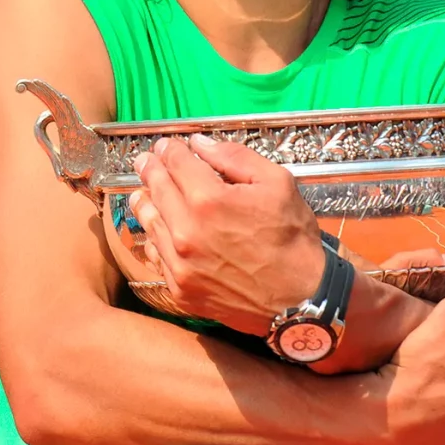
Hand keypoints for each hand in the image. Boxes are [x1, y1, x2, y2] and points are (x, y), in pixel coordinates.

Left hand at [130, 135, 324, 334]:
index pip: (176, 163)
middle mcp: (186, 232)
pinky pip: (157, 257)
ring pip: (150, 223)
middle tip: (146, 161)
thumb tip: (200, 145)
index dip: (170, 149)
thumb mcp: (277, 183)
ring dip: (145, 202)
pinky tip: (157, 230)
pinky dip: (154, 238)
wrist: (302, 300)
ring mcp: (180, 264)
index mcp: (209, 200)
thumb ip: (235, 158)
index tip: (167, 146)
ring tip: (142, 192)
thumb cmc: (293, 239)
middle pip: (157, 189)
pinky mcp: (181, 289)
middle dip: (151, 169)